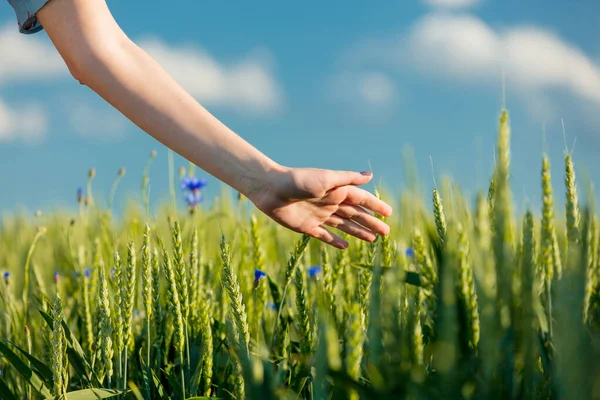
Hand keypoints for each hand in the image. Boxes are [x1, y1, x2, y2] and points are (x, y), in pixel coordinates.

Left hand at [248, 167, 392, 248]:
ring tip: (372, 240)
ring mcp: (319, 215)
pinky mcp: (307, 227)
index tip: (389, 213)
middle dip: (371, 222)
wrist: (270, 190)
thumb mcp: (326, 178)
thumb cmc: (298, 181)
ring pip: (343, 226)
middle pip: (355, 215)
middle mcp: (330, 203)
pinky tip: (345, 246)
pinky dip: (335, 241)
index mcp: (337, 190)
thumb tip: (370, 175)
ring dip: (358, 232)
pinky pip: (324, 236)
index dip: (375, 206)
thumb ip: (348, 179)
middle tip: (387, 232)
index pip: (361, 199)